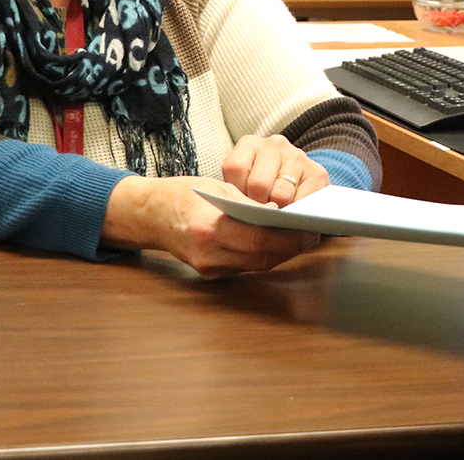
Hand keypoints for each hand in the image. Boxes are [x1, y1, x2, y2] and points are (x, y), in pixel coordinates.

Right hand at [103, 176, 319, 277]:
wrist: (151, 214)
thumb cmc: (185, 194)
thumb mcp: (220, 190)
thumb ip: (250, 204)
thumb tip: (281, 214)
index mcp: (209, 228)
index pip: (259, 240)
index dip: (289, 238)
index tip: (311, 229)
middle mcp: (209, 254)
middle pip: (262, 257)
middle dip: (291, 247)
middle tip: (312, 234)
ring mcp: (208, 268)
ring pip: (257, 265)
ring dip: (281, 253)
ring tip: (300, 238)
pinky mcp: (210, 273)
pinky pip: (245, 266)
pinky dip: (264, 255)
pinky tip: (278, 243)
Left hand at [222, 133, 328, 206]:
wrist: (296, 189)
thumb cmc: (261, 192)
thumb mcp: (242, 187)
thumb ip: (235, 195)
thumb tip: (239, 215)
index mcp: (250, 144)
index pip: (234, 167)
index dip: (235, 193)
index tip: (241, 203)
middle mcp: (275, 144)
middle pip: (258, 184)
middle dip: (257, 206)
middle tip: (260, 215)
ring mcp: (298, 156)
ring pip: (280, 194)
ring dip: (278, 211)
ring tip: (277, 214)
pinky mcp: (318, 172)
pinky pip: (302, 200)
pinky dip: (296, 213)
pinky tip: (294, 213)